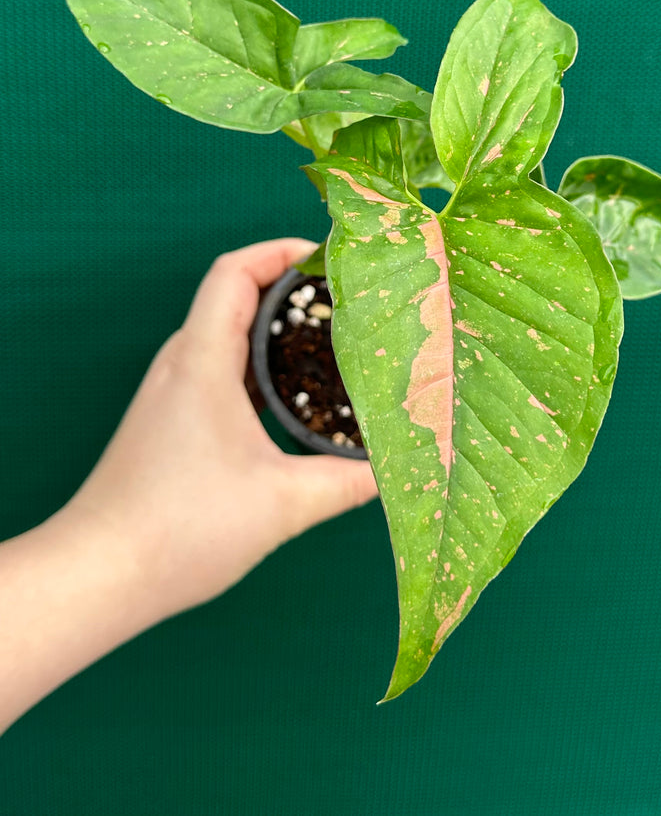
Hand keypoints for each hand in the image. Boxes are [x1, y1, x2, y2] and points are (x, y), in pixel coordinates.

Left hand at [67, 237, 378, 620]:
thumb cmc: (180, 530)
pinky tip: (293, 395)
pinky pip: (220, 368)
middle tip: (349, 301)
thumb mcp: (282, 504)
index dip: (281, 250)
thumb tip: (397, 468)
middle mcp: (181, 364)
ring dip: (275, 328)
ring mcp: (172, 391)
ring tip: (331, 341)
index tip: (331, 258)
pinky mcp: (171, 418)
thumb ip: (347, 482)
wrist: (100, 573)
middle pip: (235, 295)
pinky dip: (259, 364)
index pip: (235, 271)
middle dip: (292, 288)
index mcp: (202, 360)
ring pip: (227, 334)